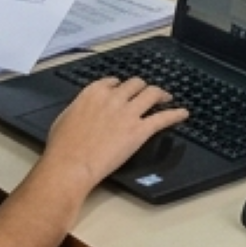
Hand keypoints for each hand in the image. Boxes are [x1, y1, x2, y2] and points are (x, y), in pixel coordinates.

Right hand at [41, 75, 186, 193]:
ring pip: (151, 93)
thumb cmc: (62, 147)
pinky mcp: (140, 130)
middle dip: (142, 87)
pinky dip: (175, 114)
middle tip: (147, 93)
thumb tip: (83, 110)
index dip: (121, 86)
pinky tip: (183, 113)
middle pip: (135, 84)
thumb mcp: (65, 119)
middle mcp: (113, 98)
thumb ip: (79, 109)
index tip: (124, 91)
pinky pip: (163, 117)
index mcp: (93, 93)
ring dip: (161, 94)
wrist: (71, 165)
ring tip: (166, 97)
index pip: (113, 82)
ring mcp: (128, 113)